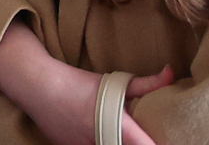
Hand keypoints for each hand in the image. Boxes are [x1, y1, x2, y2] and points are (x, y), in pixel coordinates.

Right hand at [10, 62, 173, 144]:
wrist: (36, 85)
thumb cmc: (76, 83)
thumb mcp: (112, 82)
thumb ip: (146, 83)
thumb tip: (171, 72)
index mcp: (117, 127)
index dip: (157, 144)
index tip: (170, 140)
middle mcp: (102, 143)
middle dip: (138, 142)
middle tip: (143, 136)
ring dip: (118, 143)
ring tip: (124, 136)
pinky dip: (100, 143)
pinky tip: (98, 135)